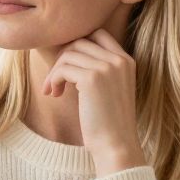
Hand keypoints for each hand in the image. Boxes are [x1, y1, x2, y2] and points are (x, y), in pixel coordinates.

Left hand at [42, 30, 145, 174]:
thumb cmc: (108, 123)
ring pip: (68, 54)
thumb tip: (68, 53)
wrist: (116, 146)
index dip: (77, 46)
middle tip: (55, 81)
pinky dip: (53, 79)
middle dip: (62, 59)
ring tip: (52, 91)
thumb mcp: (109, 90)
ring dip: (55, 71)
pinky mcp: (92, 78)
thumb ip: (98, 69)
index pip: (98, 34)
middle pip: (80, 42)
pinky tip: (53, 94)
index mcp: (126, 61)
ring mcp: (107, 67)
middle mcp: (119, 60)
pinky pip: (63, 68)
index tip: (67, 66)